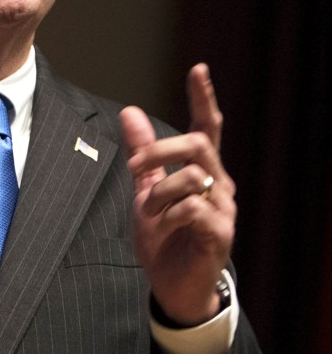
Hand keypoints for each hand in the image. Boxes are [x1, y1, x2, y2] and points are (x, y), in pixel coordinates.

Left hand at [120, 64, 235, 325]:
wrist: (172, 285)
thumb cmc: (164, 236)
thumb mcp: (145, 189)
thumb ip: (142, 154)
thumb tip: (130, 111)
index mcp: (201, 170)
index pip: (207, 127)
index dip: (203, 98)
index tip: (198, 69)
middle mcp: (219, 184)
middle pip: (197, 144)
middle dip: (159, 150)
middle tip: (133, 168)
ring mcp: (223, 208)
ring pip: (191, 177)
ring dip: (159, 194)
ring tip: (150, 215)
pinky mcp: (220, 232)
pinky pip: (191, 208)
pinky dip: (167, 216)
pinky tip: (162, 230)